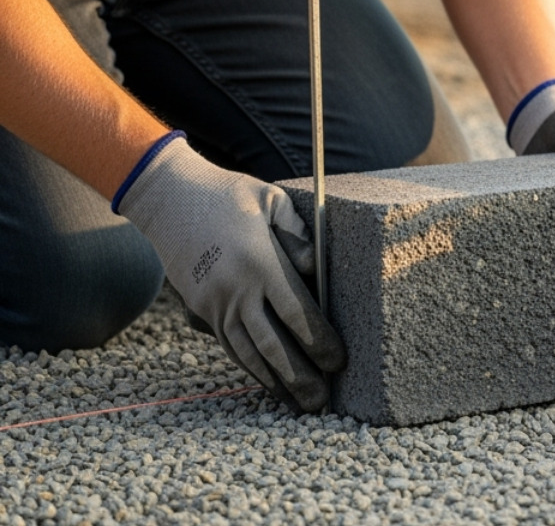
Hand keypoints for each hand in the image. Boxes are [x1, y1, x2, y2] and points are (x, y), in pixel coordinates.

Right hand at [115, 134, 345, 412]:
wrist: (169, 199)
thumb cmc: (230, 196)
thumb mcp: (271, 200)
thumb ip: (299, 234)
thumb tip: (317, 269)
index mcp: (258, 262)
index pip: (295, 311)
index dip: (318, 340)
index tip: (339, 361)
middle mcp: (234, 290)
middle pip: (272, 343)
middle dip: (300, 375)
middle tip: (324, 402)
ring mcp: (214, 303)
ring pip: (247, 352)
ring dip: (275, 382)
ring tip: (299, 406)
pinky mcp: (201, 309)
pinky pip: (229, 345)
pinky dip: (250, 368)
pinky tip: (269, 383)